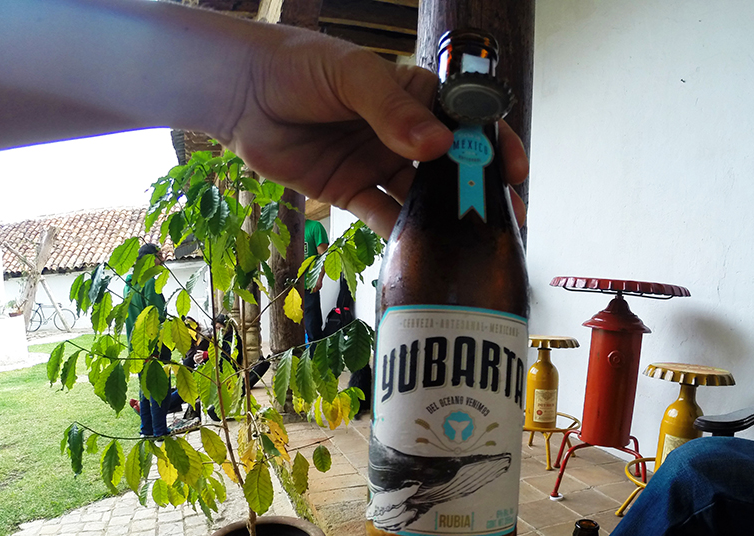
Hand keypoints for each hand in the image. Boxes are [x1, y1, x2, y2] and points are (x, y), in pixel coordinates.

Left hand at [221, 25, 528, 236]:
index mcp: (414, 95)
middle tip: (504, 220)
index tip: (514, 169)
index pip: (467, 120)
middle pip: (452, 167)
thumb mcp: (351, 77)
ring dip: (446, 219)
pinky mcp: (350, 192)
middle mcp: (403, 133)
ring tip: (470, 243)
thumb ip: (393, 111)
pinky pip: (383, 217)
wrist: (239, 91)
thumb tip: (438, 147)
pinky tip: (420, 251)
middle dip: (479, 192)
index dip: (495, 144)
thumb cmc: (296, 66)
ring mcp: (378, 164)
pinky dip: (401, 235)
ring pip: (422, 197)